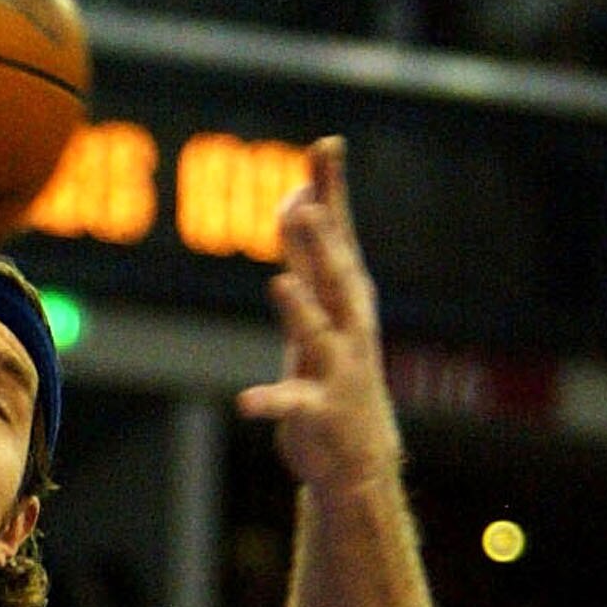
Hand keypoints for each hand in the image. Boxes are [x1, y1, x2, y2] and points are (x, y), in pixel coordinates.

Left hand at [236, 138, 401, 497]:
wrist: (360, 461)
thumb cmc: (338, 372)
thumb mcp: (323, 309)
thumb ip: (308, 256)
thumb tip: (298, 199)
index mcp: (347, 299)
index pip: (339, 235)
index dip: (331, 191)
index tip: (325, 146)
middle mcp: (349, 328)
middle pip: (335, 277)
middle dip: (321, 243)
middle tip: (307, 206)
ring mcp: (337, 370)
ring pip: (317, 334)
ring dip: (300, 309)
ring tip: (280, 282)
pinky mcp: (318, 412)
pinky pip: (291, 404)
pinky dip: (269, 402)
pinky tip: (246, 402)